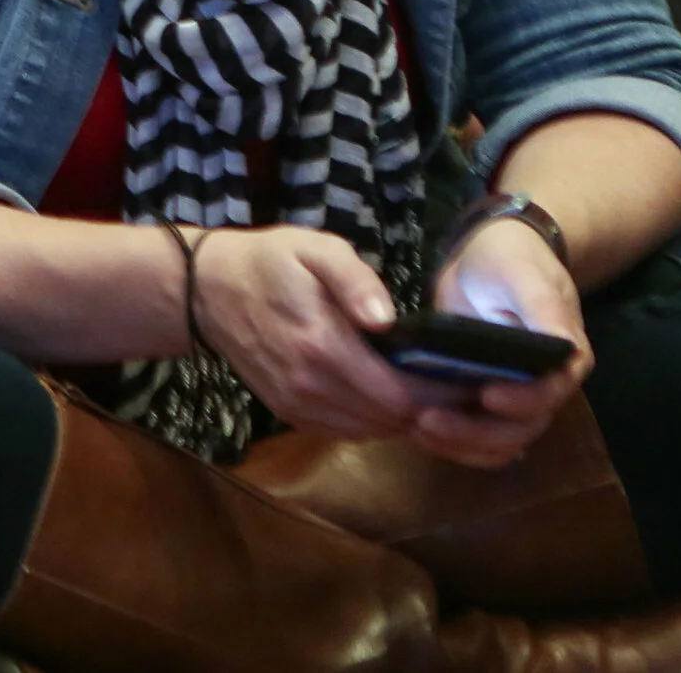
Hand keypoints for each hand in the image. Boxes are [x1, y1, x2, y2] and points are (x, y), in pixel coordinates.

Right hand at [190, 226, 451, 438]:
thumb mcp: (316, 249)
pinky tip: (388, 394)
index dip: (445, 396)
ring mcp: (298, 405)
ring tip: (432, 390)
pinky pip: (348, 432)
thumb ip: (355, 280)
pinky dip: (376, 420)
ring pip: (374, 432)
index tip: (475, 380)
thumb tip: (387, 320)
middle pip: (394, 420)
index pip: (403, 395)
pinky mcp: (290, 414)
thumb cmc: (270, 261)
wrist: (206, 290)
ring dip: (407, 418)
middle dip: (436, 409)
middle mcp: (310, 387)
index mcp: (323, 346)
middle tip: (464, 386)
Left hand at [420, 217, 592, 467]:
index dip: (521, 401)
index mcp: (564, 357)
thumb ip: (542, 306)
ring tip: (416, 428)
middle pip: (522, 429)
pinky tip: (418, 432)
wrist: (489, 260)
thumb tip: (565, 344)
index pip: (549, 392)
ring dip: (460, 444)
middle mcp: (547, 387)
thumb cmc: (510, 260)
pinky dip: (454, 444)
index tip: (485, 395)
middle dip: (476, 432)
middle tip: (427, 419)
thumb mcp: (523, 273)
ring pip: (500, 443)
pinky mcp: (488, 403)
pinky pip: (480, 441)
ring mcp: (517, 400)